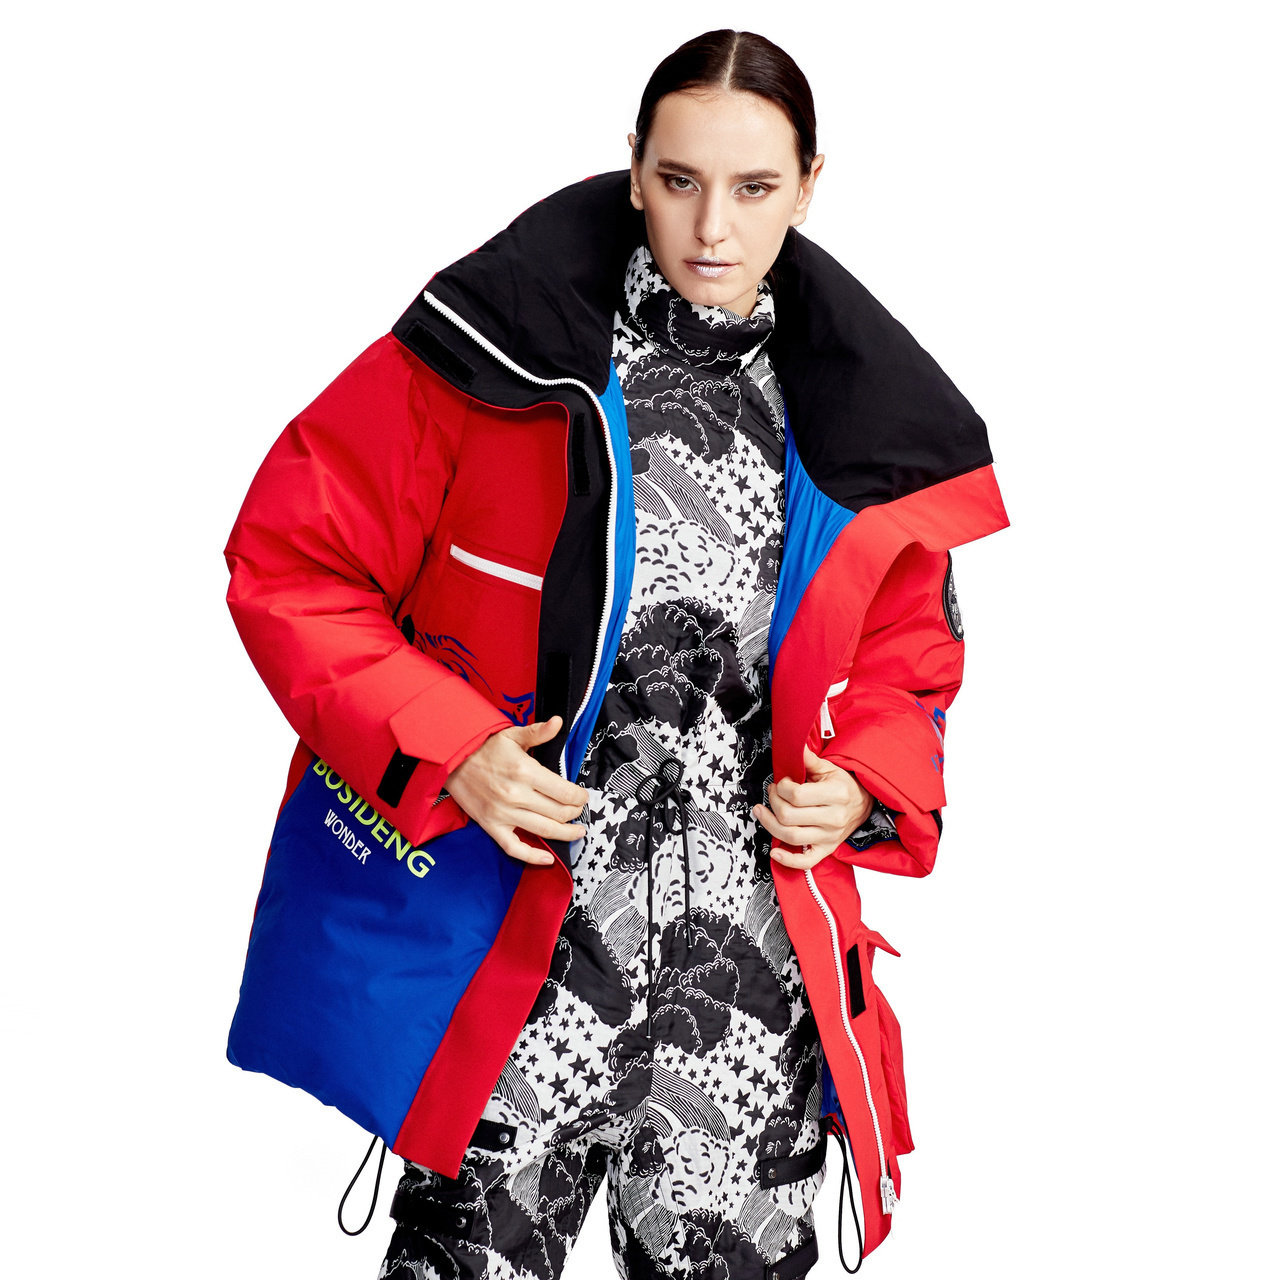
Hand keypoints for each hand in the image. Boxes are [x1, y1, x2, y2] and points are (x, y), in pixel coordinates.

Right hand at [444, 715, 587, 865]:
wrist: (452, 761)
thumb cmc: (484, 748)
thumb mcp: (511, 735)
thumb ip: (538, 732)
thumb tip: (557, 722)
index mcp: (525, 772)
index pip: (564, 792)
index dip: (580, 797)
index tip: (583, 797)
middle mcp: (516, 795)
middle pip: (559, 813)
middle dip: (576, 814)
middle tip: (580, 811)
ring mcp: (503, 814)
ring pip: (543, 831)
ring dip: (566, 834)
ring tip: (577, 832)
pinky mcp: (491, 826)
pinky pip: (514, 848)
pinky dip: (533, 857)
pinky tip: (548, 859)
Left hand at [753, 744, 874, 869]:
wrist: (864, 803)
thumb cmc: (843, 784)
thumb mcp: (829, 767)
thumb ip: (808, 759)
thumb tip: (793, 745)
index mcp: (836, 794)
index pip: (796, 795)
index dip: (781, 788)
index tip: (781, 782)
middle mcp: (834, 818)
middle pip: (789, 816)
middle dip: (773, 801)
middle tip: (772, 793)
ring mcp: (830, 836)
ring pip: (790, 836)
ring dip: (769, 824)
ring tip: (761, 812)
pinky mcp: (826, 849)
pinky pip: (806, 862)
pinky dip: (788, 860)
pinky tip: (775, 851)